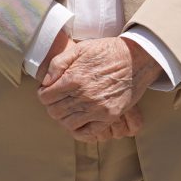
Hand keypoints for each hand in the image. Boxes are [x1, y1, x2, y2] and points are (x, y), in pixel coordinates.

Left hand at [37, 37, 156, 137]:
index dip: (44, 94)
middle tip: (57, 100)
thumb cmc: (106, 51)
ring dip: (63, 117)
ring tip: (67, 109)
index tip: (48, 91)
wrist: (136, 58)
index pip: (46, 97)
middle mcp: (84, 96)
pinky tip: (77, 121)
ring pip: (67, 123)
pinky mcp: (109, 116)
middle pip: (54, 111)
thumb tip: (45, 82)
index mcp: (74, 78)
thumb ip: (58, 63)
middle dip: (51, 105)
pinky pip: (86, 132)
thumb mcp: (80, 48)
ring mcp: (97, 108)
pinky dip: (77, 130)